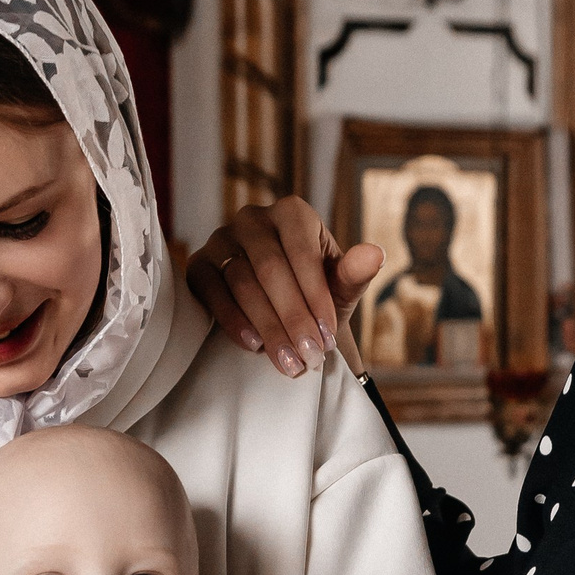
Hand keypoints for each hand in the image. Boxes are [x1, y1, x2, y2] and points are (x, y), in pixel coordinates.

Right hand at [188, 197, 382, 380]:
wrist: (284, 312)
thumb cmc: (316, 295)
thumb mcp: (340, 288)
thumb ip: (355, 273)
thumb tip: (375, 254)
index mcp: (293, 214)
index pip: (302, 252)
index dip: (315, 297)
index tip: (328, 338)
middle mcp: (254, 218)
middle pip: (270, 268)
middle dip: (293, 318)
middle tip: (309, 358)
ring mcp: (222, 239)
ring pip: (242, 282)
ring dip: (268, 326)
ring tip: (289, 361)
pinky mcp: (199, 265)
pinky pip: (211, 290)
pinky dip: (232, 319)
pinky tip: (254, 345)